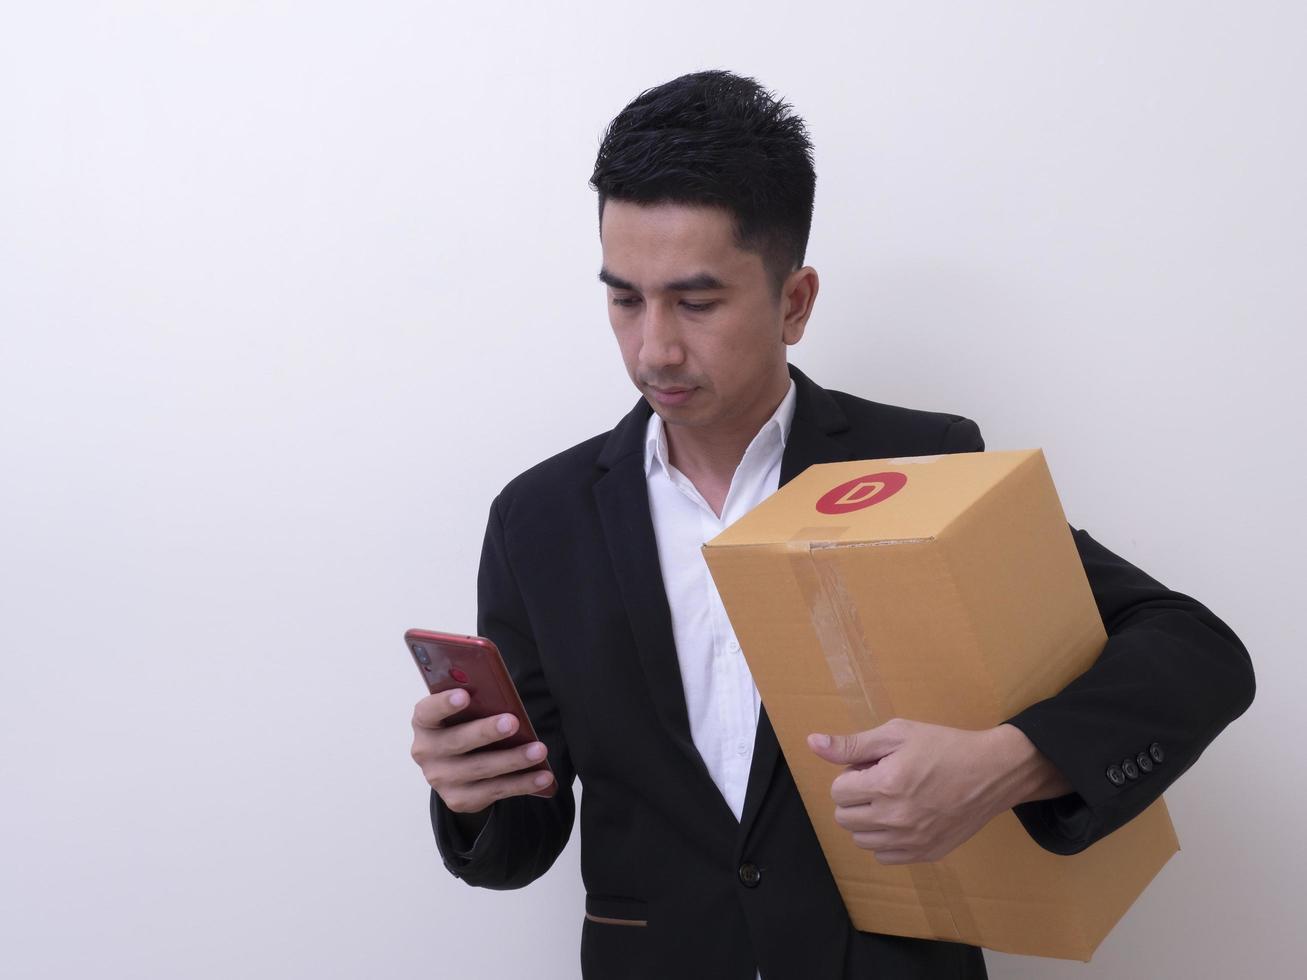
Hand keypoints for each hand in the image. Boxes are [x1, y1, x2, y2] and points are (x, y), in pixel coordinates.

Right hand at [410, 689, 554, 813]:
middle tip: (513, 722)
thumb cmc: (465, 725)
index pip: (428, 711)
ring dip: (513, 759)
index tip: (464, 695)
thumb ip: (475, 702)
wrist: (456, 766)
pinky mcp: (458, 800)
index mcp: (425, 722)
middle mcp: (426, 752)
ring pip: (480, 769)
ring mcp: (441, 779)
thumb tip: (504, 697)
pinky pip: (494, 791)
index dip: (444, 703)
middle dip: (487, 732)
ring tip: (539, 750)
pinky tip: (543, 776)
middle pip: (458, 741)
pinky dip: (522, 783)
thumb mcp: (463, 711)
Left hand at [806, 718, 1069, 864]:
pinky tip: (903, 819)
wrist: (992, 772)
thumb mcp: (897, 734)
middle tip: (881, 781)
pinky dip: (885, 840)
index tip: (874, 766)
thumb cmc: (944, 747)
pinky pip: (884, 856)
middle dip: (855, 797)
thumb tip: (812, 743)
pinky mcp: (926, 854)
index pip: (838, 791)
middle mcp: (895, 819)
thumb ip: (852, 744)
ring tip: (892, 800)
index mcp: (885, 785)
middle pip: (844, 818)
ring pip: (861, 840)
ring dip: (867, 820)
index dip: (852, 774)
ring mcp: (911, 841)